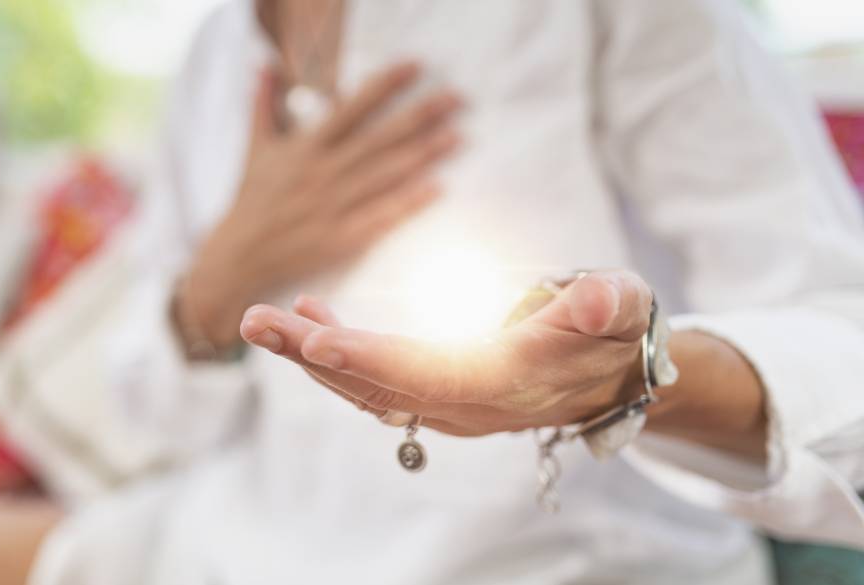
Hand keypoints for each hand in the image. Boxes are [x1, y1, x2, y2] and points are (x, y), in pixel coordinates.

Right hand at [179, 63, 462, 348]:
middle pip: (380, 138)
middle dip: (421, 116)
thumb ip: (264, 103)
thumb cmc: (252, 198)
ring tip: (457, 137)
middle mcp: (322, 173)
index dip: (385, 85)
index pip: (352, 107)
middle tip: (457, 99)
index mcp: (306, 147)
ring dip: (425, 155)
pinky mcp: (341, 238)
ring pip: (386, 175)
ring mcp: (333, 206)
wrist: (240, 254)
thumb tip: (264, 64)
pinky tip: (437, 187)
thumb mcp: (256, 147)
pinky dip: (409, 202)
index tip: (415, 67)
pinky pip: (381, 216)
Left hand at [239, 271, 650, 435]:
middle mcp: (467, 405)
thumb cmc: (612, 331)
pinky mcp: (436, 395)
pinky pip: (375, 382)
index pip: (428, 376)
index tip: (316, 341)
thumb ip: (605, 306)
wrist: (608, 373)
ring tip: (262, 321)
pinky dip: (336, 354)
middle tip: (256, 322)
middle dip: (314, 355)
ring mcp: (447, 406)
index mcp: (507, 382)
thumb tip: (595, 303)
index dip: (371, 360)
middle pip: (379, 386)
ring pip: (367, 387)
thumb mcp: (622, 309)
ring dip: (311, 356)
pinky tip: (309, 317)